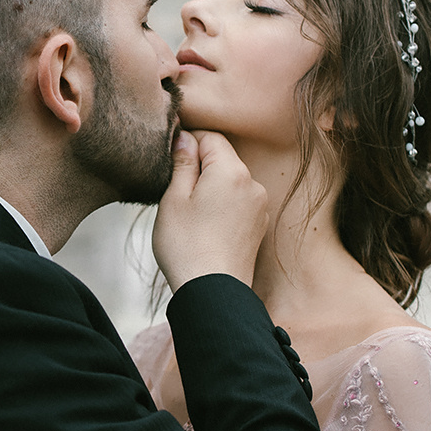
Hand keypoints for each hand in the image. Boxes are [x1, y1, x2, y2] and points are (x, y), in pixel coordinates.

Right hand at [151, 129, 267, 293]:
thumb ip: (182, 163)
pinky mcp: (259, 226)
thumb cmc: (187, 246)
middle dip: (201, 165)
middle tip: (175, 188)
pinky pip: (239, 202)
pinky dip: (223, 205)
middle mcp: (253, 184)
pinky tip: (205, 225)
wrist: (213, 293)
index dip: (189, 140)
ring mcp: (259, 207)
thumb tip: (185, 139)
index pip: (211, 137)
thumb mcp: (174, 199)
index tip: (171, 154)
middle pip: (224, 159)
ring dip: (212, 187)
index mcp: (232, 172)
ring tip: (189, 212)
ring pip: (232, 182)